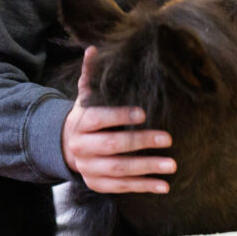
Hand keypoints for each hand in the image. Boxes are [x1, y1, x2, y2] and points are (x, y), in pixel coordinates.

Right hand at [61, 46, 174, 192]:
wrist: (65, 146)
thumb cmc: (85, 116)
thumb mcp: (85, 97)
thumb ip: (91, 76)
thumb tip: (94, 48)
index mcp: (81, 123)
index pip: (100, 119)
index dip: (120, 116)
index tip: (144, 113)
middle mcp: (82, 147)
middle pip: (112, 146)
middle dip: (140, 142)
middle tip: (168, 139)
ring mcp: (89, 168)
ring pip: (119, 169)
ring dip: (147, 168)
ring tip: (171, 165)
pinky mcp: (97, 183)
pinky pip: (121, 187)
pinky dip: (143, 187)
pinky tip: (164, 186)